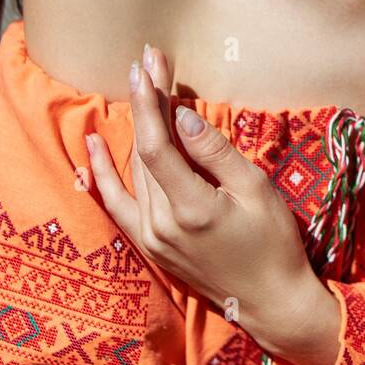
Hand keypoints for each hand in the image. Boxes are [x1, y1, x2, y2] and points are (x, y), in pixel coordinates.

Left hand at [84, 43, 340, 364]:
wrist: (270, 300)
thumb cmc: (273, 241)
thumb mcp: (255, 190)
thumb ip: (215, 153)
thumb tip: (183, 118)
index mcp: (190, 210)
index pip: (156, 145)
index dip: (149, 102)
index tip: (146, 65)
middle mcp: (160, 225)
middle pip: (143, 152)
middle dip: (146, 104)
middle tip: (149, 63)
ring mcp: (151, 238)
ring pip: (135, 171)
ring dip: (137, 128)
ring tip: (141, 88)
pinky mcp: (150, 246)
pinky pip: (119, 203)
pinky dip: (104, 174)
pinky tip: (91, 146)